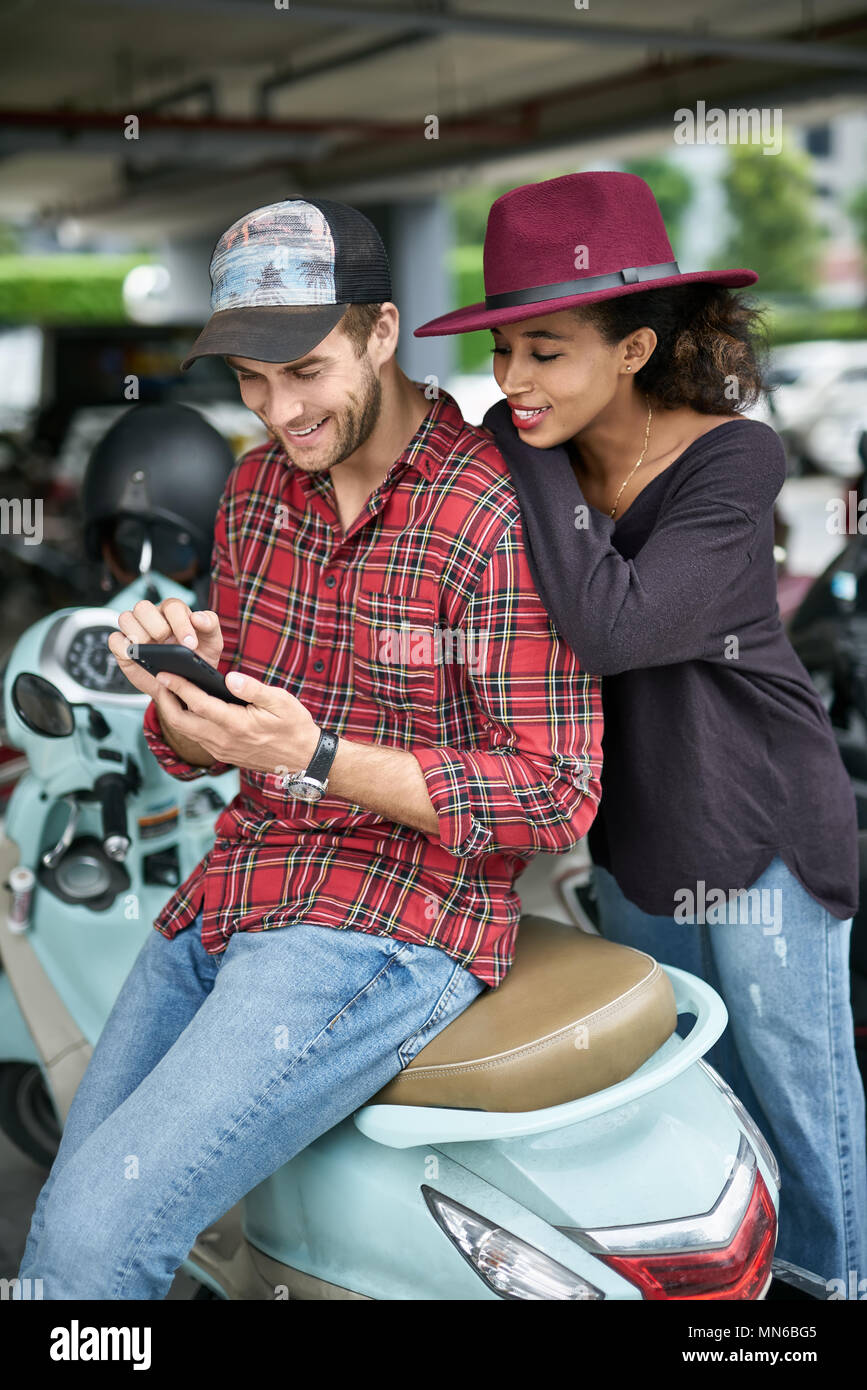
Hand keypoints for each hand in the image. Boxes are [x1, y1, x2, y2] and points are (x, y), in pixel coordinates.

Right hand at [107, 598, 223, 703]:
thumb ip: (210, 624)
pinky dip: (123, 647)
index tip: (190, 644)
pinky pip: (114, 639)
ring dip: (139, 635)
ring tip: (153, 651)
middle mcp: (152, 617)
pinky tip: (136, 657)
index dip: (180, 623)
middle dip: (157, 627)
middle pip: (143, 607)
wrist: (185, 682)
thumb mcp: (212, 642)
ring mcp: (136, 631)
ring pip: (126, 618)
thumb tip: (197, 617)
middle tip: (168, 644)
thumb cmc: (198, 657)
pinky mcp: (123, 647)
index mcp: (174, 612)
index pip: (172, 606)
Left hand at [148, 667, 321, 778]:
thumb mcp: (281, 702)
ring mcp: (221, 750)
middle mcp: (224, 740)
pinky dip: (186, 720)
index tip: (164, 673)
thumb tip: (230, 677)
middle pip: (181, 722)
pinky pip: (196, 736)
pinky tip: (186, 706)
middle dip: (165, 701)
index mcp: (237, 725)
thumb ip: (254, 689)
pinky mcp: (222, 753)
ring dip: (173, 711)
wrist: (304, 758)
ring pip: (186, 731)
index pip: (199, 704)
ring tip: (167, 690)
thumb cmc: (294, 727)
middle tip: (158, 680)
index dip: (179, 687)